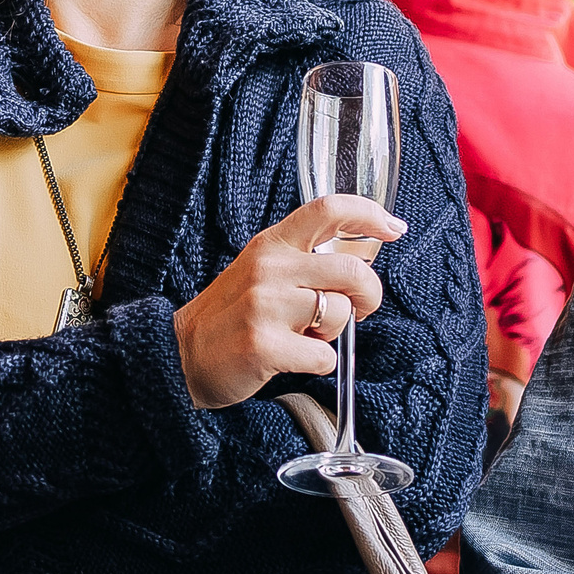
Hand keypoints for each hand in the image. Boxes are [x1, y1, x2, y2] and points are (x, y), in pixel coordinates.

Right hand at [172, 194, 404, 409]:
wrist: (179, 355)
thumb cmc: (229, 316)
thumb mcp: (260, 272)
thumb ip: (302, 262)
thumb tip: (359, 262)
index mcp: (271, 244)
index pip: (328, 210)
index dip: (369, 215)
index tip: (394, 228)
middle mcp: (270, 268)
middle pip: (352, 271)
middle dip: (369, 296)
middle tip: (359, 309)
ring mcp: (265, 306)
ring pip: (340, 314)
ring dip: (334, 334)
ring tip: (304, 337)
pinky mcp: (264, 345)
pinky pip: (325, 357)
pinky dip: (318, 363)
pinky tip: (292, 359)